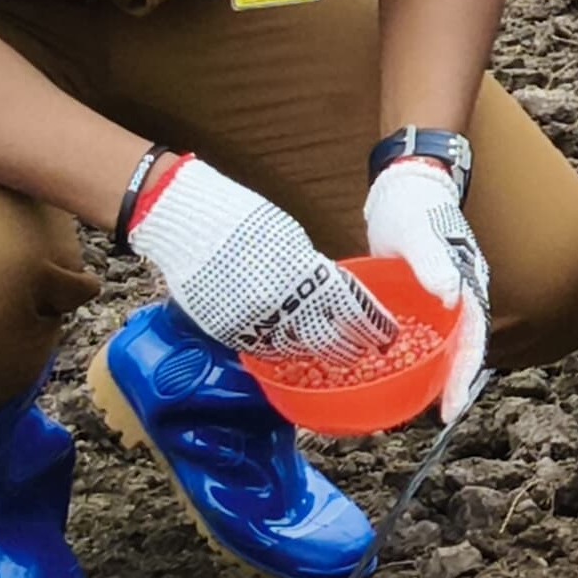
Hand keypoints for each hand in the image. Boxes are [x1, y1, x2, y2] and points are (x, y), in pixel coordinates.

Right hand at [124, 154, 396, 360]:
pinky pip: (263, 350)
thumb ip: (312, 271)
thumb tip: (330, 292)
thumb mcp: (293, 241)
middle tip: (365, 351)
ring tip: (334, 355)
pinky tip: (294, 351)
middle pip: (327, 337)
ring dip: (317, 354)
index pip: (351, 309)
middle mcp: (283, 303)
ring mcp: (254, 320)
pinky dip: (283, 352)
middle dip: (350, 347)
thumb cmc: (244, 222)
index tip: (387, 334)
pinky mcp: (228, 330)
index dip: (372, 325)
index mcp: (307, 275)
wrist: (191, 225)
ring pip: (296, 349)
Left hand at [365, 159, 491, 422]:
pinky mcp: (425, 296)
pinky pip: (427, 333)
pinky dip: (418, 356)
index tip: (449, 410)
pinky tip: (396, 372)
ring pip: (446, 345)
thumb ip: (433, 264)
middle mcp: (462, 296)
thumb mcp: (417, 233)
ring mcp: (445, 297)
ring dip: (435, 375)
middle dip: (450, 386)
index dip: (463, 377)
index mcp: (467, 284)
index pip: (473, 340)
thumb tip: (451, 298)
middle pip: (464, 350)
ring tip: (414, 406)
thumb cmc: (413, 206)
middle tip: (429, 419)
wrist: (406, 183)